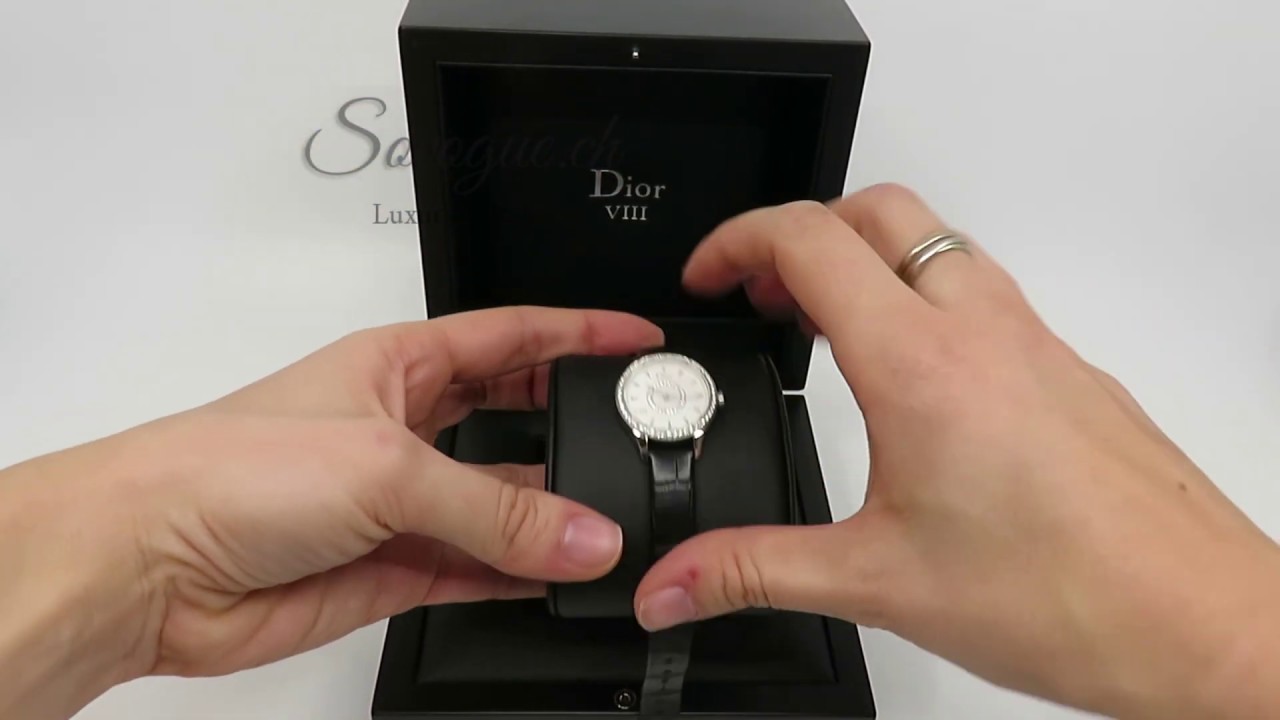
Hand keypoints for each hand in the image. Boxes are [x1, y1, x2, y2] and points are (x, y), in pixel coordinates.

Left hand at [0, 307, 661, 719]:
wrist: (149, 565)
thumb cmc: (229, 471)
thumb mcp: (386, 466)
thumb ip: (494, 511)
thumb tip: (584, 536)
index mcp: (397, 364)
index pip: (511, 337)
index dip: (579, 335)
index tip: (642, 342)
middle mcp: (402, 427)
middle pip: (515, 419)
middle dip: (574, 426)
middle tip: (639, 439)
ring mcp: (399, 502)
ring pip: (501, 506)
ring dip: (553, 520)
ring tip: (611, 530)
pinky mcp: (392, 568)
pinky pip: (479, 568)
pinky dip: (521, 575)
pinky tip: (561, 576)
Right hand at [633, 185, 1279, 718]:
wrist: (1195, 623)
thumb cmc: (1071, 595)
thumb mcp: (877, 582)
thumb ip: (754, 573)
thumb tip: (675, 584)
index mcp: (919, 365)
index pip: (808, 240)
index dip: (736, 240)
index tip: (709, 276)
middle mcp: (981, 331)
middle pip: (875, 210)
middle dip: (800, 232)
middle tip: (761, 290)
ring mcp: (1034, 341)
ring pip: (938, 242)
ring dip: (869, 258)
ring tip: (829, 325)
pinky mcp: (1068, 368)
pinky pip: (986, 291)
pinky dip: (926, 298)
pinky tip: (916, 380)